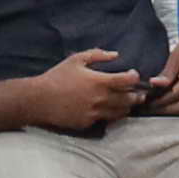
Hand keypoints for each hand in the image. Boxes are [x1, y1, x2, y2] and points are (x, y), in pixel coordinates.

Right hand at [34, 48, 148, 131]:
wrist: (40, 100)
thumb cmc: (57, 77)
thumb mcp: (76, 60)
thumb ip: (98, 55)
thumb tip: (115, 54)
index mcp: (100, 82)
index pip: (128, 81)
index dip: (134, 77)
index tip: (133, 75)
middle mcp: (101, 99)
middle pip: (129, 99)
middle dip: (136, 95)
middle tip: (138, 93)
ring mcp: (95, 113)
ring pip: (120, 112)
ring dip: (126, 107)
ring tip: (127, 102)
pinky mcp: (88, 123)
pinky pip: (106, 120)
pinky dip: (112, 114)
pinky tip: (110, 110)